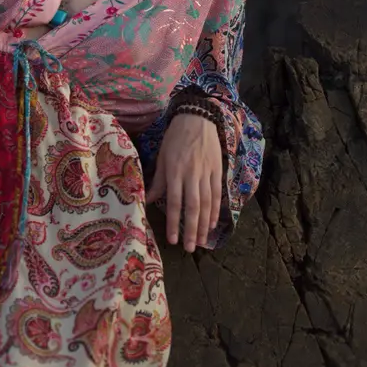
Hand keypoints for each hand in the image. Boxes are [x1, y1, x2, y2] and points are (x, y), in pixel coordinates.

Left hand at [146, 114, 222, 251]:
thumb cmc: (175, 137)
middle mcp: (192, 174)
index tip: (172, 240)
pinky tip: (212, 223)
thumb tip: (148, 200)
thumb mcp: (162, 156)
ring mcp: (206, 173)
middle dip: (191, 229)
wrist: (197, 118)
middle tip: (189, 248)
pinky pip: (217, 194)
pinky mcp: (217, 170)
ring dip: (204, 224)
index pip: (175, 202)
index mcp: (175, 171)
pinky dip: (215, 210)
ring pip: (207, 203)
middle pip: (193, 207)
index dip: (174, 222)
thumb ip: (158, 180)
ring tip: (201, 241)